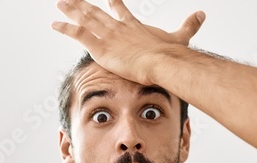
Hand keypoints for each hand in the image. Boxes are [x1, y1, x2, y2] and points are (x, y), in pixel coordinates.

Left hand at [51, 0, 205, 84]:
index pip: (121, 11)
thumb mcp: (181, 38)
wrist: (161, 62)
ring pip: (85, 19)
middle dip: (83, 5)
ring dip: (71, 11)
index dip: (113, 3)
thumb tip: (203, 14)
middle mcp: (119, 28)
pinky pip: (78, 35)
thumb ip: (190, 25)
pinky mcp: (101, 48)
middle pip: (97, 12)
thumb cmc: (170, 55)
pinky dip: (65, 28)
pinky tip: (54, 24)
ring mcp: (108, 36)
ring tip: (59, 4)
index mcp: (134, 26)